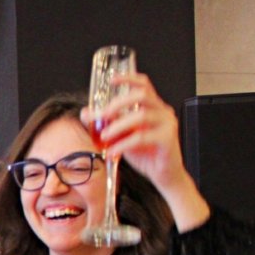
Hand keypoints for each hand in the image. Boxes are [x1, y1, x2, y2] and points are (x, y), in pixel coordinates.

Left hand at [83, 72, 186, 192]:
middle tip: (103, 115)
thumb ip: (108, 124)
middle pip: (142, 95)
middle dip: (118, 103)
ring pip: (141, 116)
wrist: (164, 175)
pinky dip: (123, 144)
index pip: (144, 85)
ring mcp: (167, 124)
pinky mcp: (167, 139)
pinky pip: (142, 137)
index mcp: (153, 107)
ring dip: (118, 126)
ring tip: (104, 137)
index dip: (128, 78)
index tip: (112, 79)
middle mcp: (162, 111)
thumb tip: (87, 113)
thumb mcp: (122, 136)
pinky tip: (113, 151)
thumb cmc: (147, 154)